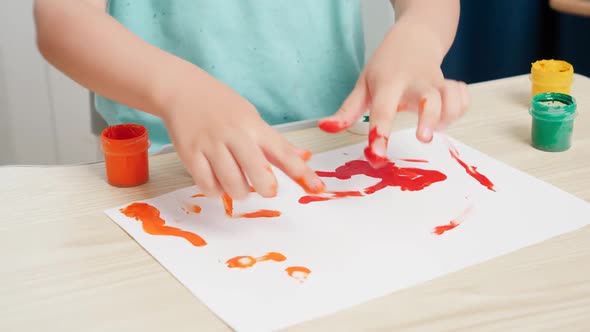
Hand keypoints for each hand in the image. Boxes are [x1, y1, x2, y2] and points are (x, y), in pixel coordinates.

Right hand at [161, 73, 323, 199]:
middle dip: (266, 188)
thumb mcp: (251, 117)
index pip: (283, 152)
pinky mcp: (190, 152)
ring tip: (239, 187)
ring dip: (240, 192)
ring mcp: (211, 143)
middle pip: (259, 172)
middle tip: (264, 188)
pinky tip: (218, 185)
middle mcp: (234, 133)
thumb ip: (274, 142)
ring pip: (232, 183)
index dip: (302, 172)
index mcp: (254, 125)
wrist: (182, 89)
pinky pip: (207, 184)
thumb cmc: (221, 106)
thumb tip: (303, 157)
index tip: (317, 188)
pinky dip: (216, 191)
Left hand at [318, 21, 469, 167]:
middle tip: (422, 138)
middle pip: (430, 101)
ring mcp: (437, 83)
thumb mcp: (363, 84)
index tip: (377, 156)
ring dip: (446, 119)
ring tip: (430, 129)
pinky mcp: (452, 86)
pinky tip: (446, 116)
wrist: (415, 37)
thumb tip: (326, 128)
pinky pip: (464, 100)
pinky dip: (460, 110)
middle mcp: (416, 83)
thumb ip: (347, 111)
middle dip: (429, 120)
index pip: (383, 110)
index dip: (380, 134)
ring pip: (452, 101)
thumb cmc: (387, 65)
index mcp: (390, 83)